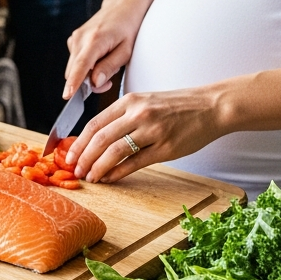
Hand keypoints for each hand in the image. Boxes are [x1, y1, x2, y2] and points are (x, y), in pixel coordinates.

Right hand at [63, 0, 161, 98]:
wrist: (124, 4)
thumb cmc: (129, 27)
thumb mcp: (127, 50)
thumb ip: (109, 67)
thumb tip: (95, 83)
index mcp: (95, 40)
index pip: (80, 66)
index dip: (73, 83)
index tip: (67, 96)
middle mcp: (80, 38)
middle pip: (74, 71)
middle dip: (87, 83)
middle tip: (109, 82)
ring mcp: (75, 38)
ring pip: (74, 67)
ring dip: (87, 75)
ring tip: (108, 67)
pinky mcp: (74, 39)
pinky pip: (76, 61)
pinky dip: (85, 66)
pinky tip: (100, 59)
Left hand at [68, 85, 226, 182]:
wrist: (211, 106)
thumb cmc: (177, 106)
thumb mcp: (146, 101)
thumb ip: (123, 116)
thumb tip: (97, 138)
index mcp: (130, 101)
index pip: (95, 123)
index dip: (79, 142)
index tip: (69, 156)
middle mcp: (139, 113)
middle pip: (101, 138)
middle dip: (84, 157)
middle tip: (75, 171)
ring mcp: (153, 130)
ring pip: (115, 151)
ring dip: (99, 167)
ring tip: (90, 177)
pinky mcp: (166, 148)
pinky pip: (135, 162)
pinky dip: (119, 172)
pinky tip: (110, 178)